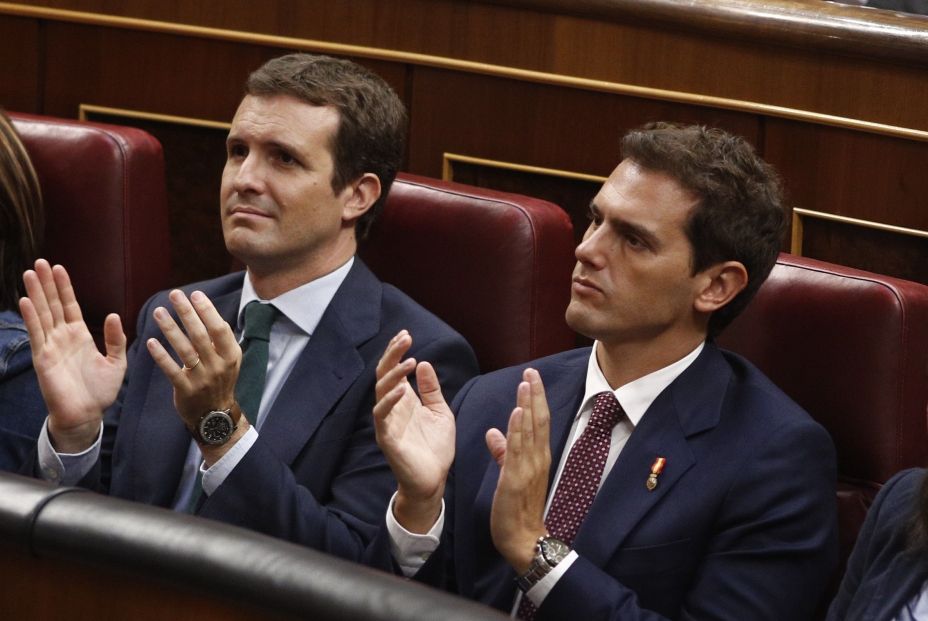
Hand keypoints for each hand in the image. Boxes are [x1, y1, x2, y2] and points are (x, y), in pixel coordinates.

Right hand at [19, 259, 126, 452]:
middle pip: (52, 305)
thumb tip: (114, 315)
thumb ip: (116, 339)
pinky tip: (25, 300)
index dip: (64, 287)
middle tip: (39, 262)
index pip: (70, 305)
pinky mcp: (43, 358)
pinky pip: (37, 334)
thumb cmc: (100, 391)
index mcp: (79, 335)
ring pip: (42, 314)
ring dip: (36, 294)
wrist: (87, 415)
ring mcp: (51, 346)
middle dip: (47, 284)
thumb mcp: (116, 362)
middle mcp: (63, 337)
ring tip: (30, 273)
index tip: (59, 267)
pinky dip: (31, 317)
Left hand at [146, 289, 244, 461]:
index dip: (207, 311)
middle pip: (200, 335)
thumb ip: (220, 339)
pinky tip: (150, 342)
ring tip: (159, 312)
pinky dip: (161, 356)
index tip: (195, 294)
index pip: (219, 328)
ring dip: (171, 329)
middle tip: (174, 294)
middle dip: (187, 313)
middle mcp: (218, 365)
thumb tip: (207, 311)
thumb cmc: (220, 380)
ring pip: (184, 350)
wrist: (215, 415)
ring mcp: (202, 378)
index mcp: (231, 355)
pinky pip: (171, 370)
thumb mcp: (229, 360)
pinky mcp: (185, 390)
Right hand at [373, 330, 454, 532]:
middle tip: (405, 338)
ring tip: (408, 360)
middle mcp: (391, 408)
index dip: (397, 351)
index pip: (393, 370)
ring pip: (381, 392)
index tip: (406, 334)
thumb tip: (424, 364)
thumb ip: (431, 390)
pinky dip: (390, 401)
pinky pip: (382, 417)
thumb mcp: (440, 412)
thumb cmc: (435, 447)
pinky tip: (402, 390)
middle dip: (392, 355)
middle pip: (384, 375)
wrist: (434, 479)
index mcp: (403, 400)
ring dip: (393, 375)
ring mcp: (387, 423)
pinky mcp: (387, 439)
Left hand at [487, 368, 550, 573]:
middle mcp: (537, 459)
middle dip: (535, 394)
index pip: (538, 422)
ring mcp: (528, 468)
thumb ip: (504, 453)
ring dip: (527, 404)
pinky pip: (517, 450)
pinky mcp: (515, 479)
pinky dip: (518, 429)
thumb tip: (494, 433)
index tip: (532, 377)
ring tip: (525, 382)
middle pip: (538, 420)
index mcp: (537, 457)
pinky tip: (517, 413)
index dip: (536, 398)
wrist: (523, 539)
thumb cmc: (518, 509)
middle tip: (532, 370)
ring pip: (530, 430)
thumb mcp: (510, 475)